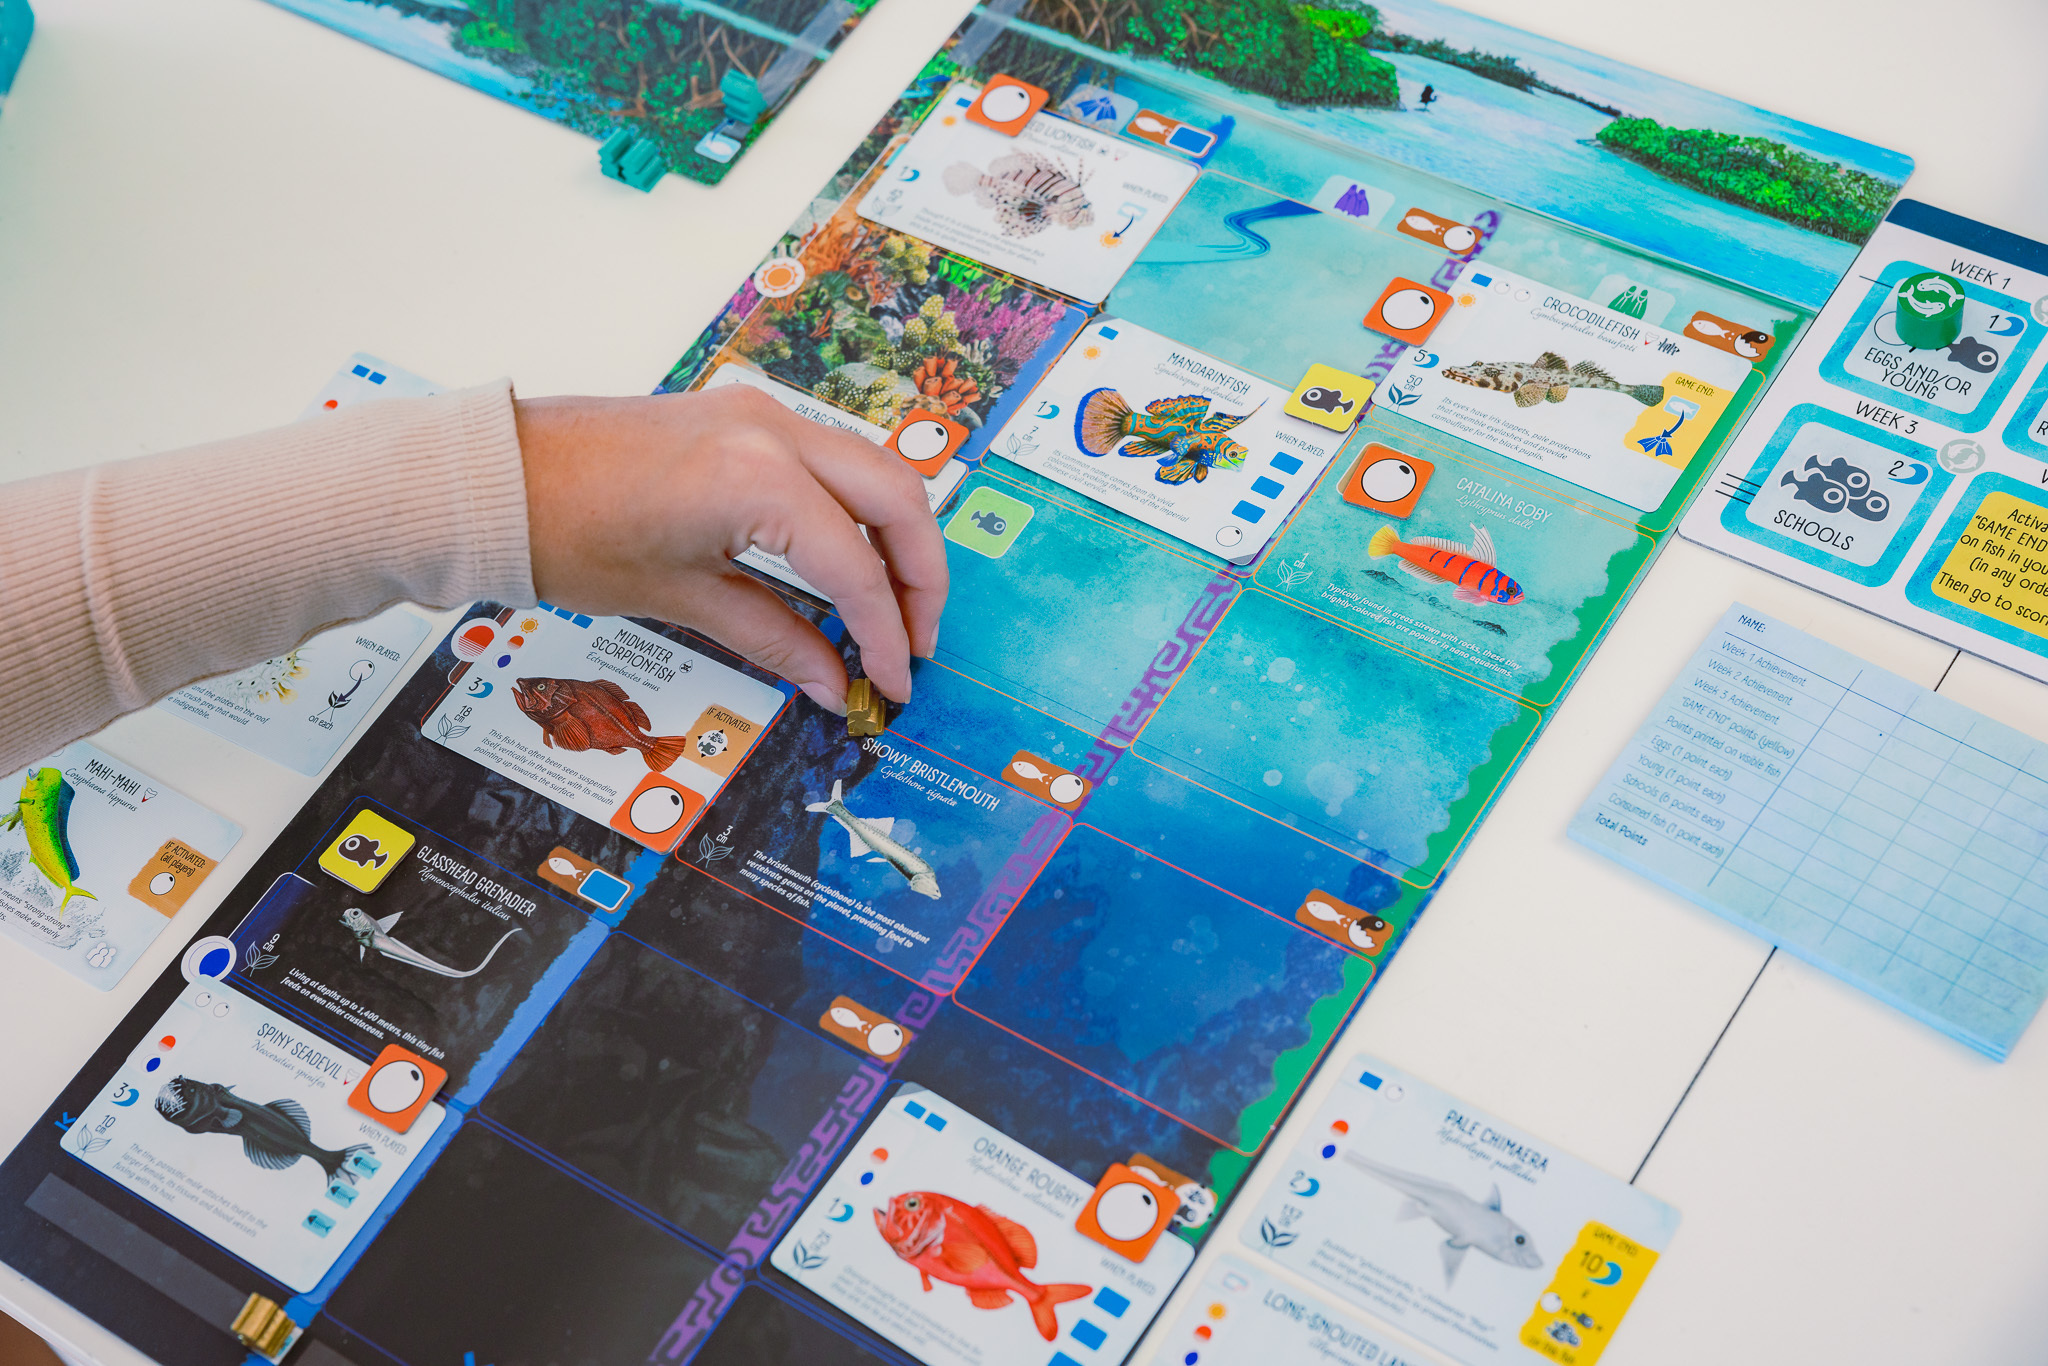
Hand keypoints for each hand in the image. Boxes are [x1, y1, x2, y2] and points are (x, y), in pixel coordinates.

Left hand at [516, 386, 947, 712]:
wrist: (498, 477)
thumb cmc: (565, 532)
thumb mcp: (680, 598)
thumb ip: (774, 639)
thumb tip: (834, 681)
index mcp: (758, 480)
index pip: (855, 568)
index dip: (885, 634)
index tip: (891, 684)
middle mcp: (773, 432)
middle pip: (897, 499)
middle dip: (920, 576)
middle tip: (915, 642)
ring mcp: (761, 415)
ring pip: (875, 470)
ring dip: (897, 538)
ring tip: (890, 608)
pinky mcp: (745, 417)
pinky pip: (834, 460)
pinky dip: (858, 511)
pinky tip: (847, 564)